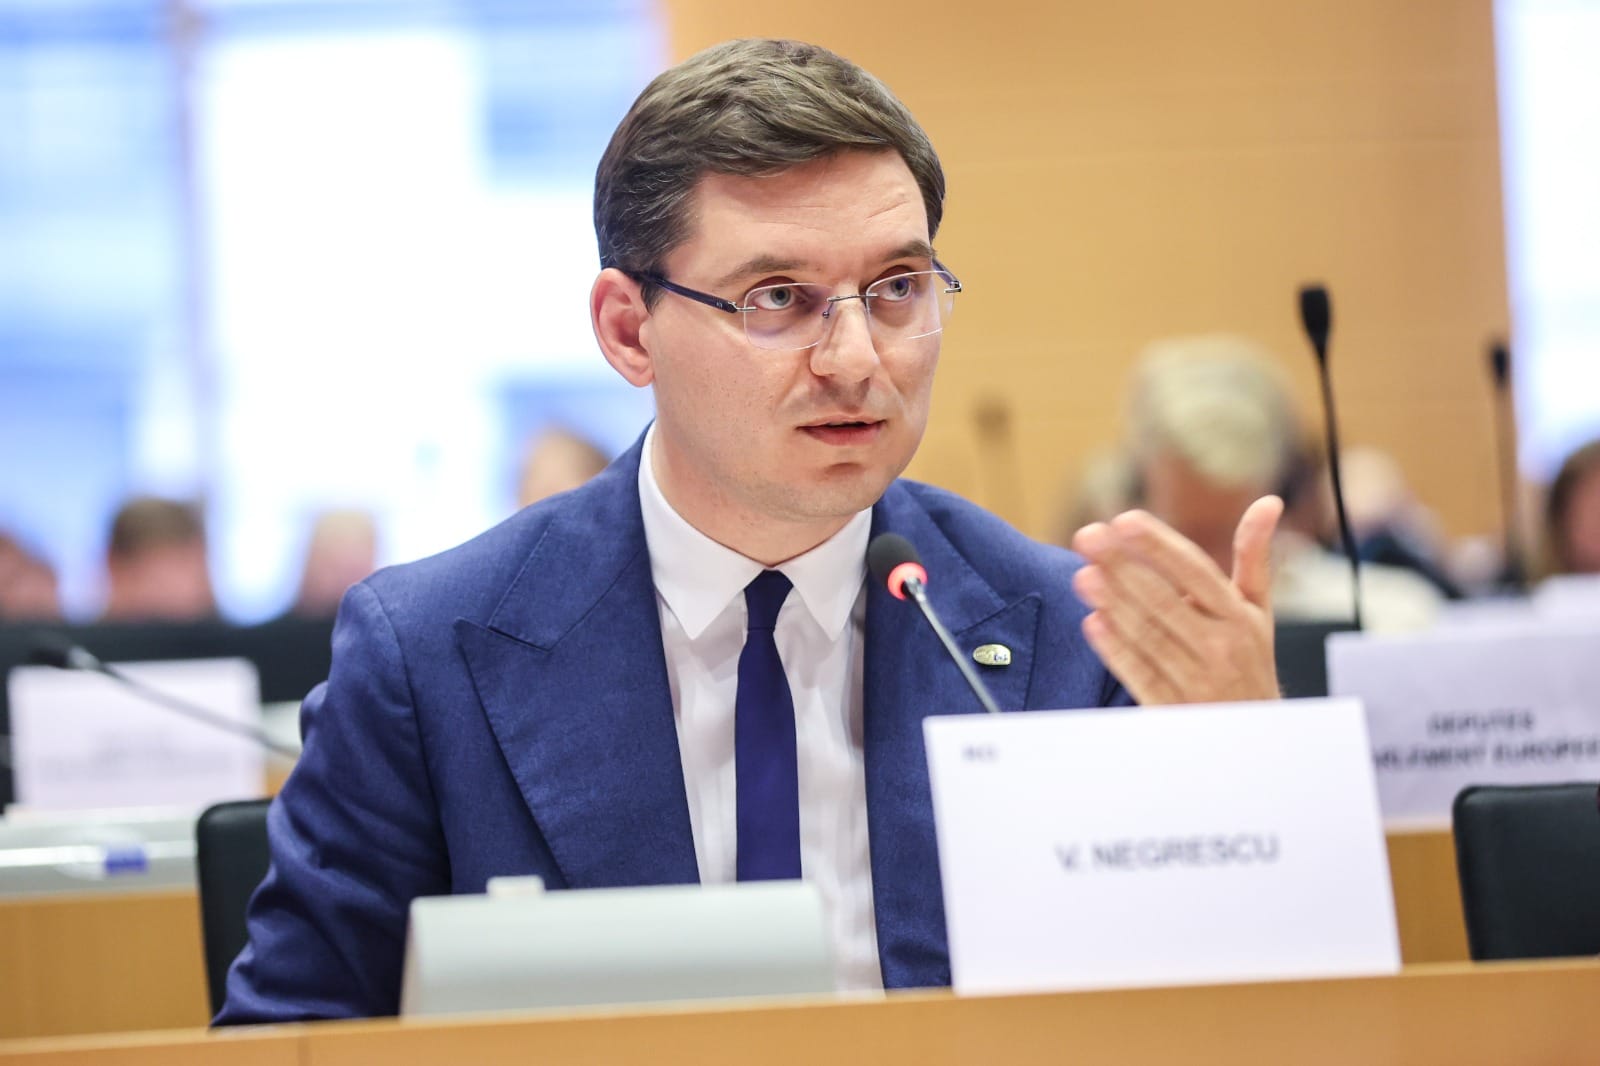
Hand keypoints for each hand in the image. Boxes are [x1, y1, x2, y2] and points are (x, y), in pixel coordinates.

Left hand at [1070, 497, 1283, 704]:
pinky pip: (1142, 676)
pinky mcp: (1173, 710)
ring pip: (1149, 637)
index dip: (1159, 546)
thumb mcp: (1257, 611)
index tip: (1124, 520)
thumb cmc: (1248, 660)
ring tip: (1083, 574)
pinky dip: (1117, 651)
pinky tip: (1093, 623)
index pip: (1196, 572)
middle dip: (1123, 567)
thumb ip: (1254, 557)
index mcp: (1238, 616)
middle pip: (1165, 600)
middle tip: (1087, 536)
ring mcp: (1196, 681)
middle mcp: (1220, 646)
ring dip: (1114, 604)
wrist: (1254, 736)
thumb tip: (1269, 502)